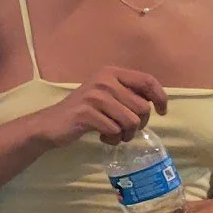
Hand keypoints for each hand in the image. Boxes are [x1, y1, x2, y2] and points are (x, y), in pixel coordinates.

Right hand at [38, 67, 167, 148]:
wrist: (51, 124)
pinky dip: (112, 139)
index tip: (162, 112)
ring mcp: (95, 96)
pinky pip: (115, 131)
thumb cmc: (83, 111)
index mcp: (111, 72)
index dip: (160, 97)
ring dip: (126, 134)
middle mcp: (104, 80)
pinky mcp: (87, 113)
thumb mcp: (106, 95)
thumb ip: (127, 93)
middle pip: (142, 107)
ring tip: (115, 135)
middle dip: (139, 124)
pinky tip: (102, 137)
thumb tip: (155, 101)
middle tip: (127, 130)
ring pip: (131, 121)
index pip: (147, 81)